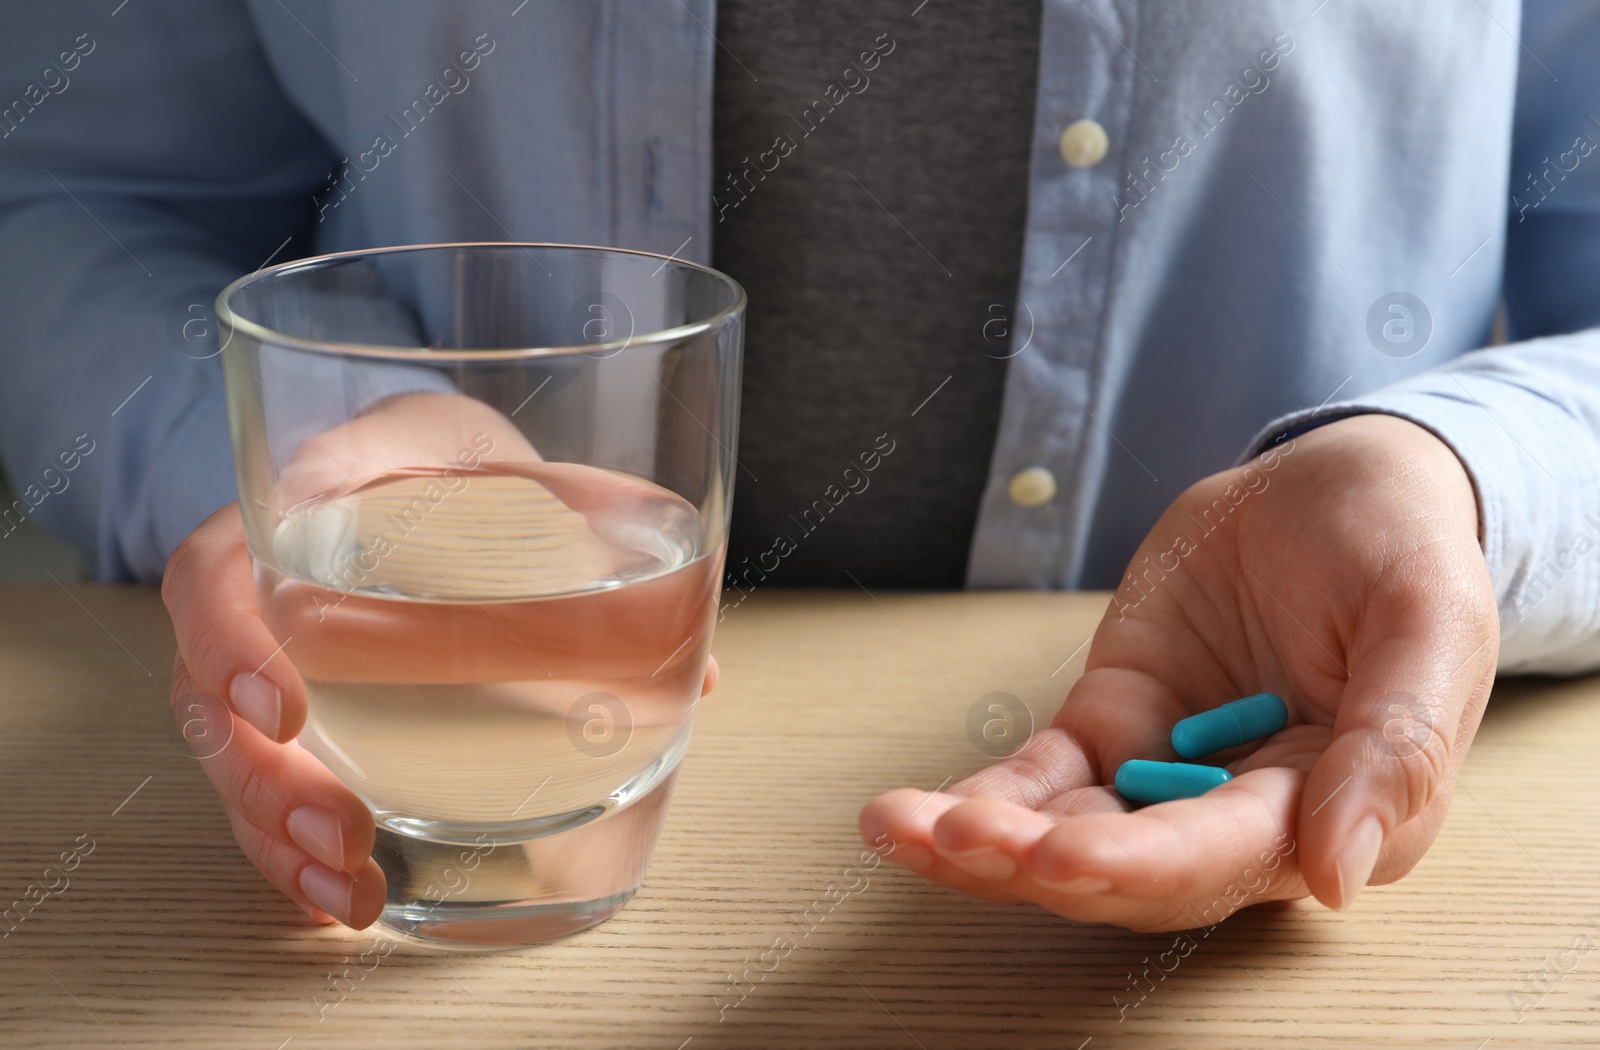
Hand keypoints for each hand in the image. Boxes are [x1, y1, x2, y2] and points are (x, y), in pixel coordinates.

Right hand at [163, 392, 718, 926]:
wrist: (438, 468)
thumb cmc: (462, 461)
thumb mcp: (509, 459)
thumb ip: (589, 535)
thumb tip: (699, 676)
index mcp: (288, 512)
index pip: (216, 574)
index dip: (234, 644)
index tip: (286, 706)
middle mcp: (255, 593)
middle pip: (206, 697)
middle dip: (264, 780)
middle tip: (342, 831)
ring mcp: (264, 659)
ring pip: (229, 760)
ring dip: (279, 835)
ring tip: (350, 890)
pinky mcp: (292, 715)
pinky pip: (264, 784)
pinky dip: (292, 847)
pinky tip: (338, 896)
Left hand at [860, 415, 1496, 930]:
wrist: (1337, 485)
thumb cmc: (1400, 546)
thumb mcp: (1430, 619)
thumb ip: (1400, 743)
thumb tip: (1341, 875)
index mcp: (1340, 806)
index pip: (1231, 855)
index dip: (1143, 862)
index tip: (1061, 854)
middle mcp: (1247, 812)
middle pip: (1134, 869)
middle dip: (1041, 863)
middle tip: (960, 839)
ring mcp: (1170, 771)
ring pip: (1072, 835)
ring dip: (988, 845)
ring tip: (905, 829)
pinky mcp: (1112, 726)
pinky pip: (1040, 778)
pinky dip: (982, 795)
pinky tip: (910, 813)